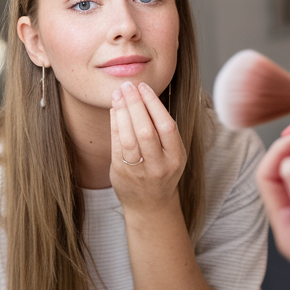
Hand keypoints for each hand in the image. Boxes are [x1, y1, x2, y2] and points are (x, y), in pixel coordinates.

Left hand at [109, 81, 186, 217]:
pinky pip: (117, 145)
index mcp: (176, 157)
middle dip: (135, 104)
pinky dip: (115, 125)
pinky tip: (114, 111)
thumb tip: (143, 95)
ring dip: (122, 113)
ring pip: (129, 138)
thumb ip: (162, 129)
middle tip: (127, 86)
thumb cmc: (161, 170)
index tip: (144, 86)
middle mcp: (160, 165)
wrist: (150, 203)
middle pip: (146, 130)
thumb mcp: (172, 152)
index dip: (154, 104)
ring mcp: (140, 171)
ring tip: (118, 95)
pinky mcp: (122, 173)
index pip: (166, 125)